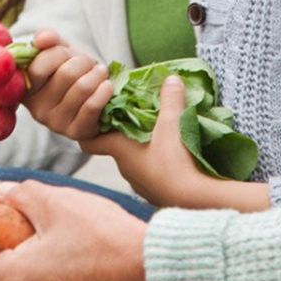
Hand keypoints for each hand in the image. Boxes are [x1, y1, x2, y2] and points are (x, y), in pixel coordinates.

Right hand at [20, 30, 112, 139]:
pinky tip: (107, 86)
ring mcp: (55, 123)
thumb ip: (48, 39)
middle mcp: (36, 109)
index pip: (38, 66)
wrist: (93, 98)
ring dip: (97, 74)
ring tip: (100, 72)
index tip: (66, 53)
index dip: (58, 53)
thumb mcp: (58, 51)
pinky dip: (104, 91)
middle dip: (83, 61)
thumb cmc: (72, 71)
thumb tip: (43, 39)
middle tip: (89, 62)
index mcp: (26, 88)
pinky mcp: (76, 132)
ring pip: (82, 88)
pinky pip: (93, 106)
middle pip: (66, 74)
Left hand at [82, 77, 265, 210]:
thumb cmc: (174, 162)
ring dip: (139, 147)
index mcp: (120, 150)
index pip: (88, 141)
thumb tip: (171, 78)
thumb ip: (170, 99)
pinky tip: (169, 154)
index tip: (96, 114)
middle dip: (121, 130)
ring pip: (133, 160)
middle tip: (133, 113)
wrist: (193, 201)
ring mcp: (139, 183)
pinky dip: (154, 161)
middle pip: (114, 146)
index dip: (88, 127)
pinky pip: (148, 173)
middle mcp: (124, 168)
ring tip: (155, 131)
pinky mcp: (155, 192)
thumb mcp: (173, 124)